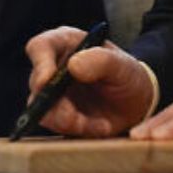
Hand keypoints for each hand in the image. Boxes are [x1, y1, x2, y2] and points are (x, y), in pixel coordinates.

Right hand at [25, 26, 154, 136]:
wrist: (136, 102)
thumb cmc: (126, 74)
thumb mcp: (122, 65)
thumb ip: (101, 61)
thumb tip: (73, 65)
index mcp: (66, 43)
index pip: (40, 46)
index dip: (40, 63)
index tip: (47, 81)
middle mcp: (53, 66)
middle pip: (36, 83)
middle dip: (53, 103)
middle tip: (74, 116)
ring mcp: (52, 92)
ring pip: (42, 109)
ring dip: (67, 120)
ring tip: (95, 124)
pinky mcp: (57, 114)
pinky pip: (56, 126)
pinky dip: (77, 129)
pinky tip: (99, 127)